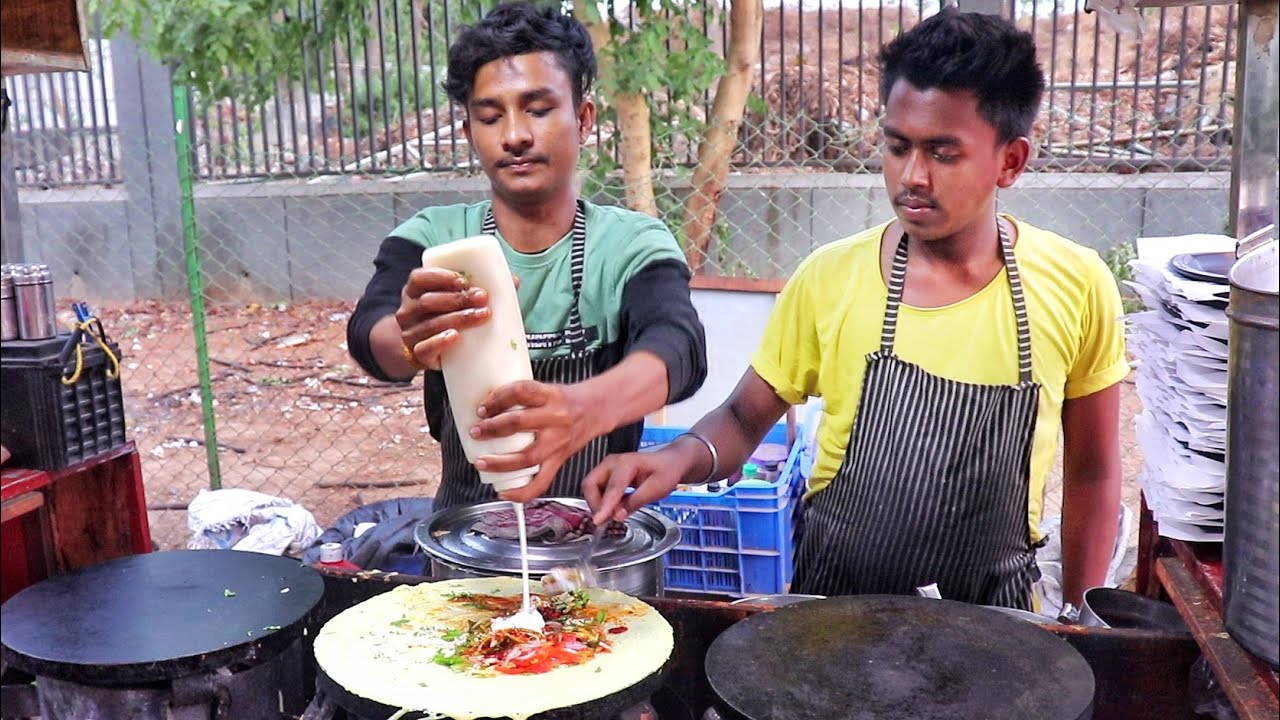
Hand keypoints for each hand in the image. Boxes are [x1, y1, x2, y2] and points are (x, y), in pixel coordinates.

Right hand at [395, 267, 489, 369]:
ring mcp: (410, 333)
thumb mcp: (458, 299)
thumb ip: (479, 287)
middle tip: (482, 297)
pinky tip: (455, 336)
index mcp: (415, 291)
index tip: (463, 280)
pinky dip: (440, 342)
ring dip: (458, 318)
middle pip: (428, 301)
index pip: (419, 278)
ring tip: (482, 315)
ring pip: (431, 324)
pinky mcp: (417, 354)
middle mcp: (407, 310)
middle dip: (457, 298)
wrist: (432, 350)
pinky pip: (424, 348)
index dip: (439, 277)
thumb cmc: (448, 316)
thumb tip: (512, 281)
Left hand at [473, 381, 603, 502]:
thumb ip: (522, 397)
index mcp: (550, 395)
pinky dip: (521, 491)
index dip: (498, 398)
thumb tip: (487, 406)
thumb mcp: (547, 389)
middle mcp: (555, 418)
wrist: (596, 410)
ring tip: (481, 462)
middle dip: (492, 429)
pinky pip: (541, 482)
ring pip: (527, 457)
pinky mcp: (559, 460)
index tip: (483, 407)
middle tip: (476, 431)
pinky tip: (504, 492)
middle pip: (519, 423)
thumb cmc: (567, 400)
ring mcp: (558, 442)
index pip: (520, 391)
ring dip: (500, 462)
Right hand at [581, 442, 698, 525]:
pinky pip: (597, 489)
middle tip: (606, 520)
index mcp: (626, 463)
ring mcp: (608, 467)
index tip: (598, 521)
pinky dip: (601, 501)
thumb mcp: (657, 489)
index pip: (612, 488)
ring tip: (611, 515)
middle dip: (595, 504)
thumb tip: (617, 515)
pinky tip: (613, 509)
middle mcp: (612, 463)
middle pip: (591, 484)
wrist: (670, 462)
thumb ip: (636, 501)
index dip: (604, 506)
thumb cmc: (666, 472)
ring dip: (597, 503)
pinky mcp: (607, 474)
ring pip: (591, 487)